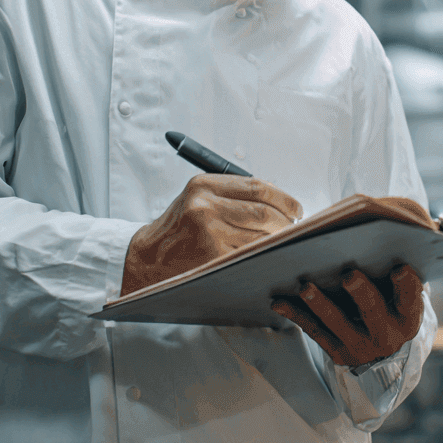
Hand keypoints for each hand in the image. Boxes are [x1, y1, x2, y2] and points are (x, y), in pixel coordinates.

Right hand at [122, 174, 300, 294]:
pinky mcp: (211, 256)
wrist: (147, 257)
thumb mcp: (198, 198)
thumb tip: (277, 200)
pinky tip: (266, 255)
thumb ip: (232, 194)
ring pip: (258, 235)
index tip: (296, 207)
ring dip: (276, 240)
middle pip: (262, 212)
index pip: (257, 186)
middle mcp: (204, 205)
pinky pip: (247, 254)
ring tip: (282, 241)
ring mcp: (208, 233)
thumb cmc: (177, 228)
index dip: (283, 198)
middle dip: (285, 222)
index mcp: (203, 185)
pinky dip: (262, 255)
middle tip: (294, 227)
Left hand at [270, 265, 424, 367]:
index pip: (410, 297)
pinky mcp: (337, 352)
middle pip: (373, 311)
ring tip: (305, 288)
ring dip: (321, 304)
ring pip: (338, 323)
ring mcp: (360, 345)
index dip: (407, 284)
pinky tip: (279, 302)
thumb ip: (394, 264)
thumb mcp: (401, 290)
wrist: (382, 346)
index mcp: (407, 315)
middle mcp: (387, 334)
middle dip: (361, 293)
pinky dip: (296, 314)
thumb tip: (379, 223)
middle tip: (349, 275)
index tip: (399, 268)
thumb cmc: (389, 300)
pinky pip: (314, 330)